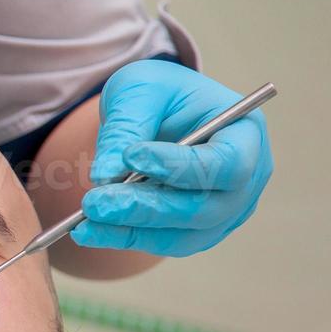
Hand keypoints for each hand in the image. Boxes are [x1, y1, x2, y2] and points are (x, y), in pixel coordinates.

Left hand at [74, 59, 272, 257]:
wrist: (156, 113)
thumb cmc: (157, 93)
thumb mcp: (139, 89)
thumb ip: (126, 127)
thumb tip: (106, 176)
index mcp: (246, 132)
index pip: (227, 163)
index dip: (181, 167)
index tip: (132, 158)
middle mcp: (247, 178)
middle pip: (205, 207)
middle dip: (147, 207)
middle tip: (95, 202)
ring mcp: (226, 210)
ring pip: (184, 234)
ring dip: (132, 229)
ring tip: (83, 220)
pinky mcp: (198, 230)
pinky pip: (165, 242)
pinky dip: (126, 238)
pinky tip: (88, 230)